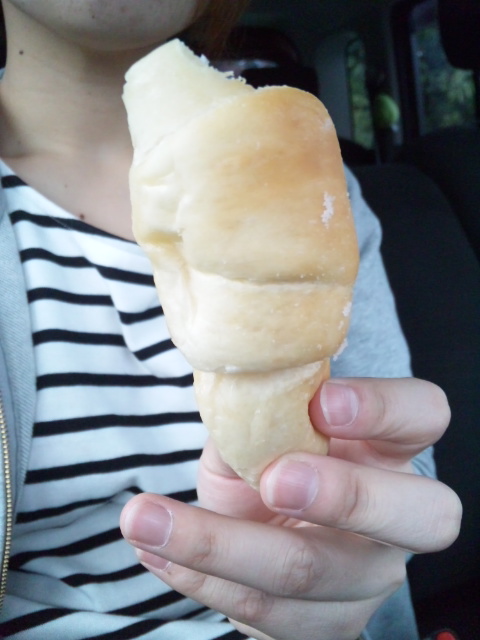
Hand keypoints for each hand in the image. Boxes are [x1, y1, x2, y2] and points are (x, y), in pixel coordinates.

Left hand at [120, 378, 461, 639]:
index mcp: (386, 447)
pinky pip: (262, 612)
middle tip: (274, 479)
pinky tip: (156, 551)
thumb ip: (256, 414)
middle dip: (344, 496)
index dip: (385, 407)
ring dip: (222, 546)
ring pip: (312, 573)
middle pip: (419, 515)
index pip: (422, 416)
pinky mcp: (326, 624)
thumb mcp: (265, 429)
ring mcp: (366, 577)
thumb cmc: (269, 459)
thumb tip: (225, 403)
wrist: (263, 528)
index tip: (322, 401)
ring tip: (147, 520)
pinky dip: (200, 578)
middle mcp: (395, 516)